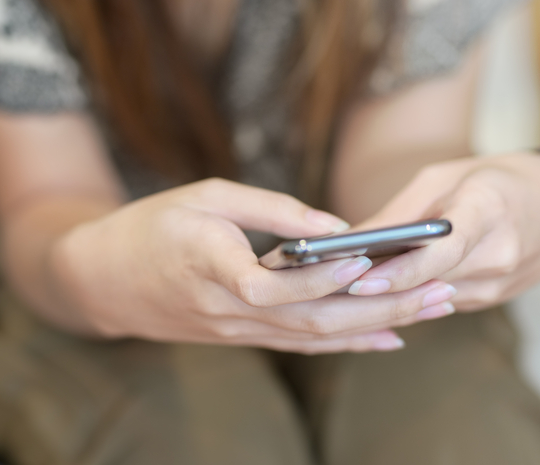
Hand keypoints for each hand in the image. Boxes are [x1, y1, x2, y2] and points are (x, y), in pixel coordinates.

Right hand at [46, 178, 457, 353]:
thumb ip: (271, 210)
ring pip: (315, 338)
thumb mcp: (204, 195)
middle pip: (313, 320)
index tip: (367, 254)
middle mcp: (229, 309)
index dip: (322, 275)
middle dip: (380, 308)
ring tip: (431, 308)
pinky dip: (348, 343)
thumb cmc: (151, 226)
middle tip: (438, 288)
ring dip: (376, 326)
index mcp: (212, 266)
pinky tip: (387, 338)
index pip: (272, 283)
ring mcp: (237, 331)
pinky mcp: (243, 336)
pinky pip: (302, 344)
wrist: (102, 280)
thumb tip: (336, 225)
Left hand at [346, 153, 539, 313]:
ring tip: (341, 293)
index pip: (442, 252)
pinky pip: (443, 304)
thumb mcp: (443, 178)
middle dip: (380, 289)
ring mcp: (501, 284)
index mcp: (488, 211)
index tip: (360, 280)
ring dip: (390, 299)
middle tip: (329, 290)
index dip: (400, 271)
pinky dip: (410, 299)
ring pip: (432, 301)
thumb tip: (347, 243)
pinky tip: (376, 296)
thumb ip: (399, 214)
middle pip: (431, 282)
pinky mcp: (494, 299)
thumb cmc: (492, 180)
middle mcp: (500, 254)